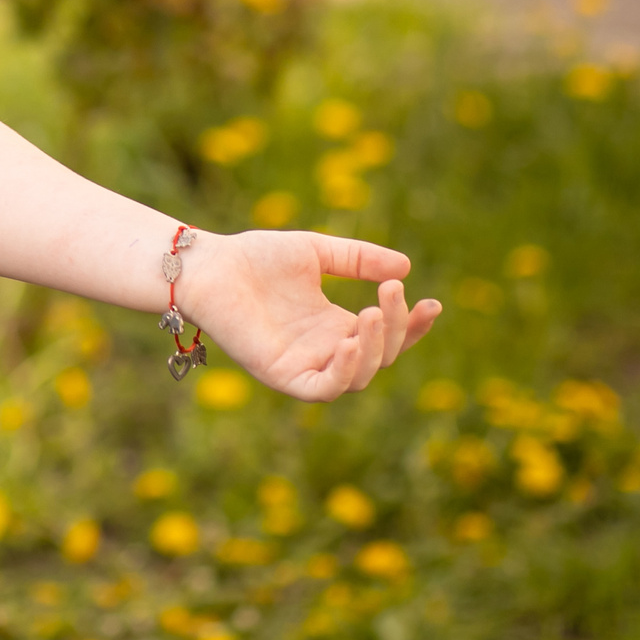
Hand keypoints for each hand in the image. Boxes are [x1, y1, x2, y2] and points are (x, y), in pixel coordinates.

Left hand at [183, 230, 442, 401]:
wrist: (207, 265)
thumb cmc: (254, 257)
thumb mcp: (315, 251)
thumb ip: (358, 259)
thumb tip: (406, 268)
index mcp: (336, 325)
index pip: (387, 335)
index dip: (412, 325)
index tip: (431, 303)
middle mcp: (325, 349)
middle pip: (380, 354)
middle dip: (395, 327)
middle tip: (390, 291)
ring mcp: (305, 365)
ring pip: (358, 376)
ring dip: (373, 348)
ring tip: (372, 313)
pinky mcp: (282, 376)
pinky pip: (322, 388)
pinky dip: (342, 373)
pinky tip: (348, 343)